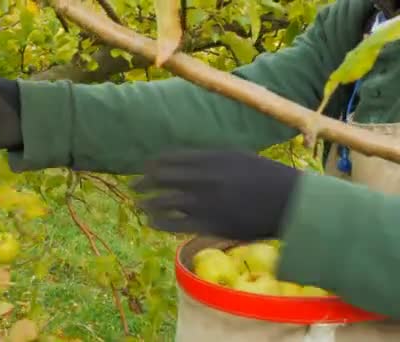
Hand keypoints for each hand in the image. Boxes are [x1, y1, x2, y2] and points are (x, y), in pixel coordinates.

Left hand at [132, 149, 300, 239]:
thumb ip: (213, 158)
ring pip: (165, 202)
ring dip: (147, 203)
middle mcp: (205, 177)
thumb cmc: (268, 178)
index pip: (171, 158)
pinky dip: (160, 222)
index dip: (153, 164)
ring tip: (139, 206)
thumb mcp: (240, 158)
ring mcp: (207, 201)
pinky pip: (176, 223)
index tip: (145, 167)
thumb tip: (189, 161)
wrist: (291, 203)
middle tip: (134, 186)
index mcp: (212, 158)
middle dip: (144, 182)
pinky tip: (151, 222)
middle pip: (163, 178)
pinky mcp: (210, 223)